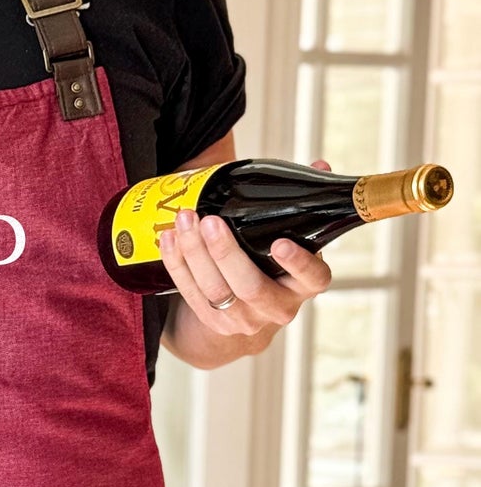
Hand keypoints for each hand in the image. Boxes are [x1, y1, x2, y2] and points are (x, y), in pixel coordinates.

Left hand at [158, 159, 334, 336]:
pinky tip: (167, 238)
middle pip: (250, 286)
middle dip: (226, 252)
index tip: (280, 243)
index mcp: (305, 285)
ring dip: (195, 254)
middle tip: (210, 220)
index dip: (298, 263)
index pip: (312, 278)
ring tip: (184, 220)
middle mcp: (277, 307)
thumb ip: (303, 205)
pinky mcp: (214, 322)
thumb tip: (319, 165)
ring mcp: (244, 319)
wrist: (252, 309)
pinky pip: (191, 293)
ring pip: (215, 291)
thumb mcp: (297, 240)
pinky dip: (177, 264)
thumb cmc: (277, 265)